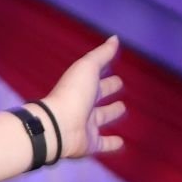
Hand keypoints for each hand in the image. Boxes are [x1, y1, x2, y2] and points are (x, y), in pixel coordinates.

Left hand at [35, 37, 125, 159]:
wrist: (59, 125)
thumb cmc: (73, 93)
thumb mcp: (87, 67)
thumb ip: (102, 54)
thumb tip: (115, 38)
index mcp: (82, 86)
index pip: (96, 77)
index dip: (105, 72)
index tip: (114, 69)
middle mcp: (83, 104)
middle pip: (98, 95)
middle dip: (107, 89)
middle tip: (119, 84)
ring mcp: (86, 124)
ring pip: (101, 117)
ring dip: (111, 113)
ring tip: (122, 108)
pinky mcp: (90, 143)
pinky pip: (103, 143)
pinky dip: (112, 143)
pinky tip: (121, 142)